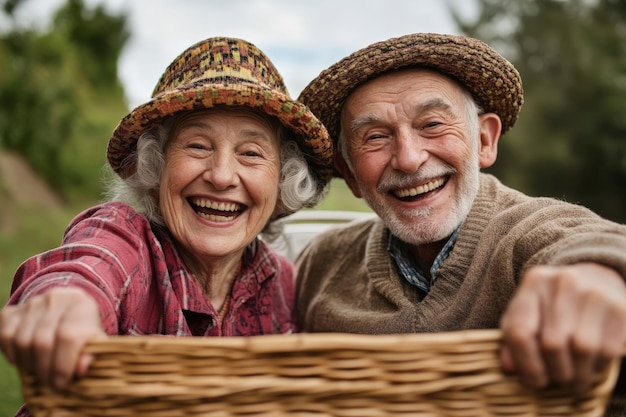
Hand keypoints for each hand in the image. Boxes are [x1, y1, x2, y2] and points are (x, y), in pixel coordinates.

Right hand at [0, 287, 105, 388]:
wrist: (66, 310)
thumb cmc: (82, 330)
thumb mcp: (94, 341)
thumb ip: (91, 355)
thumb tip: (81, 370)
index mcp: (81, 305)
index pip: (68, 337)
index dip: (63, 365)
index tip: (61, 384)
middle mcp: (56, 299)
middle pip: (42, 341)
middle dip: (44, 369)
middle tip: (48, 383)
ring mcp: (33, 303)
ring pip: (22, 341)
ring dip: (28, 364)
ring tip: (38, 372)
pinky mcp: (13, 311)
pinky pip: (6, 337)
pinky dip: (12, 354)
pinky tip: (24, 361)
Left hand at [500, 263, 625, 389]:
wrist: (596, 278)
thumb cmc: (553, 304)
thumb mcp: (527, 314)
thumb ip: (514, 339)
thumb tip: (509, 368)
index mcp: (534, 283)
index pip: (520, 330)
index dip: (525, 364)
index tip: (533, 382)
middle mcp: (562, 282)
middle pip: (552, 343)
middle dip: (555, 372)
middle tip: (557, 381)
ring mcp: (593, 292)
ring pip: (582, 349)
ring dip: (578, 374)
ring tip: (574, 378)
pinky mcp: (619, 307)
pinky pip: (608, 350)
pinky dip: (598, 366)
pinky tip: (592, 364)